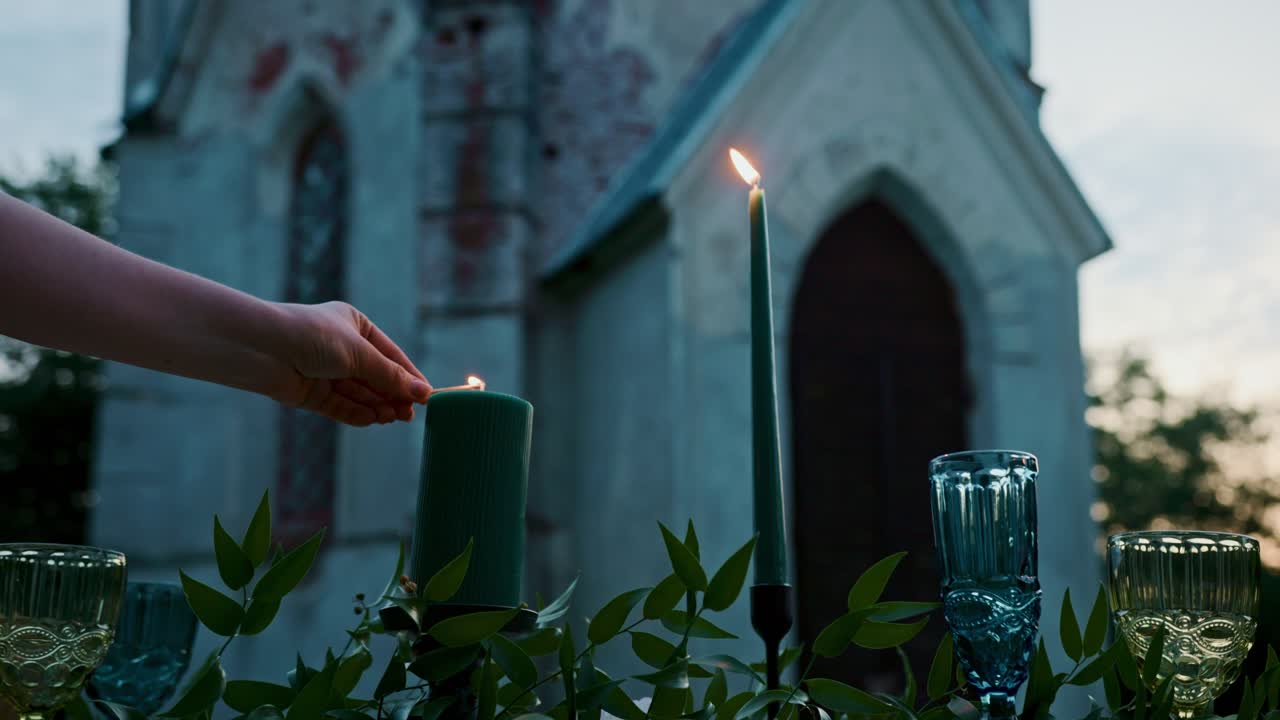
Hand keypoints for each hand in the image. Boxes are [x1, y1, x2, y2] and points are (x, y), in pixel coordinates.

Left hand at [271, 301, 430, 425]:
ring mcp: (324, 371)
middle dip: (392, 395)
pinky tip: (373, 420)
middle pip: (375, 377)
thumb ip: (391, 377)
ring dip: (377, 406)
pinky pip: (340, 406)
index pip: (390, 355)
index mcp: (354, 325)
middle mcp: (340, 347)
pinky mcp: (310, 392)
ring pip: (358, 393)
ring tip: (394, 418)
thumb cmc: (312, 336)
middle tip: (410, 414)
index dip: (408, 376)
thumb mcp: (360, 354)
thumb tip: (424, 393)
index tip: (428, 396)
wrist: (261, 348)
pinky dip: (357, 413)